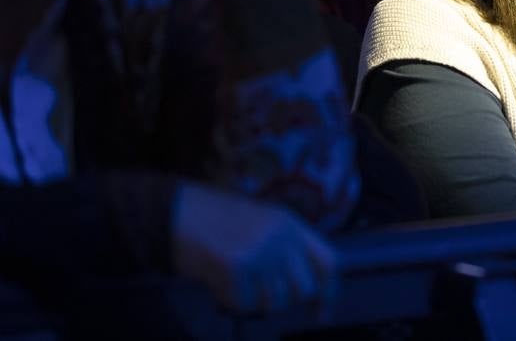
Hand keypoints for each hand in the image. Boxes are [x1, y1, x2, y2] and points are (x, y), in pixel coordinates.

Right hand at [171, 182, 336, 315]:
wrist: (176, 211)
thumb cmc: (218, 222)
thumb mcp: (265, 225)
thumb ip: (289, 251)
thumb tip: (310, 292)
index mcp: (292, 224)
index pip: (329, 261)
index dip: (329, 291)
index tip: (321, 314)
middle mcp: (282, 237)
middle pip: (305, 289)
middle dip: (284, 299)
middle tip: (259, 291)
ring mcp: (261, 251)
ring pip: (274, 302)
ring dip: (254, 300)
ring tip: (235, 279)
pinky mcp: (236, 266)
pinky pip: (244, 304)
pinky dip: (230, 300)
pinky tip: (218, 280)